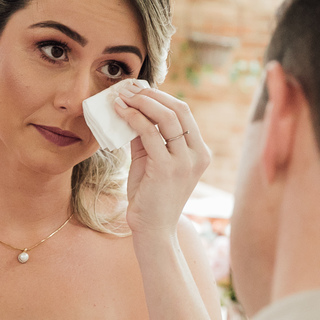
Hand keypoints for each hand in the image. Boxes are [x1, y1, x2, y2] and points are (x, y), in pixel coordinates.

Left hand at [113, 84, 211, 239]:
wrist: (154, 229)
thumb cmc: (151, 196)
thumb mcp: (153, 161)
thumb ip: (148, 137)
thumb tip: (133, 110)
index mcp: (199, 152)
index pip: (184, 113)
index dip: (162, 97)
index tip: (139, 90)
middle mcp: (197, 154)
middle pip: (179, 110)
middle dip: (152, 95)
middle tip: (129, 90)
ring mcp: (184, 161)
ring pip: (166, 117)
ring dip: (142, 102)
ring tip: (122, 98)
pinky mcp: (166, 168)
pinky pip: (149, 133)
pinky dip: (133, 118)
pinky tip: (119, 112)